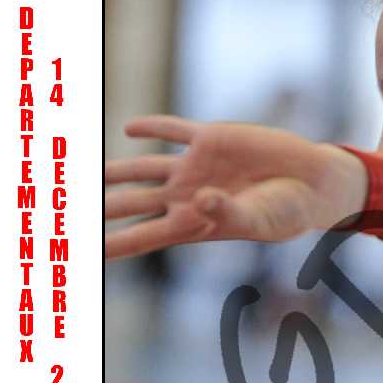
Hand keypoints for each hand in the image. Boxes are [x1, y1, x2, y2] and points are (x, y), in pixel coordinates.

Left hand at [104, 116, 367, 259]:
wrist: (312, 184)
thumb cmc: (288, 213)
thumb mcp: (259, 219)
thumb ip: (226, 211)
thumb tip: (196, 198)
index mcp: (196, 225)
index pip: (144, 237)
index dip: (114, 244)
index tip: (86, 253)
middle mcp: (188, 197)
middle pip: (134, 203)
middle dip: (103, 208)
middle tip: (70, 215)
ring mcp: (196, 167)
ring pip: (145, 168)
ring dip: (118, 171)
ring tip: (91, 174)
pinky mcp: (211, 139)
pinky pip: (173, 131)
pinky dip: (152, 128)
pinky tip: (129, 129)